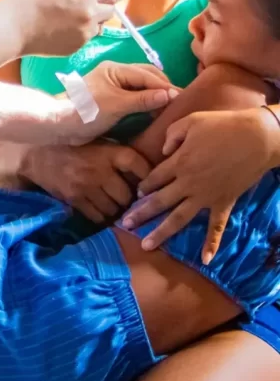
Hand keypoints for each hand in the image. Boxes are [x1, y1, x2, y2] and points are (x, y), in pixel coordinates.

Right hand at [20, 0, 124, 56]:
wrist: (17, 26)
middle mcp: (91, 12)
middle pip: (111, 11)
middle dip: (102, 8)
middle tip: (83, 7)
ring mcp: (86, 32)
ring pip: (100, 27)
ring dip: (92, 23)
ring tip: (70, 19)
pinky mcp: (78, 46)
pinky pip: (87, 39)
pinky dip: (80, 35)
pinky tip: (62, 30)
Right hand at [25, 142, 151, 223]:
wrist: (38, 154)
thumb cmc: (73, 147)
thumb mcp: (98, 143)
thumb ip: (118, 154)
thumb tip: (145, 173)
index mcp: (109, 151)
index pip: (139, 166)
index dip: (147, 178)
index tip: (147, 185)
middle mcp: (100, 170)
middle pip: (127, 195)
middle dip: (128, 199)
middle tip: (126, 198)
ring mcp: (87, 186)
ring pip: (113, 209)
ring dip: (115, 209)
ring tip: (112, 205)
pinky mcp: (75, 199)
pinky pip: (97, 217)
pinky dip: (101, 216)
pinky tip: (99, 210)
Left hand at [61, 60, 177, 143]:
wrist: (59, 126)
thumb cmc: (86, 112)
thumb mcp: (117, 105)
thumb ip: (143, 100)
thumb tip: (169, 95)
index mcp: (115, 69)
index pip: (147, 75)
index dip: (165, 86)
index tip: (182, 98)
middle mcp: (116, 75)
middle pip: (146, 77)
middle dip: (163, 88)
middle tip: (180, 103)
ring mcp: (113, 88)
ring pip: (141, 88)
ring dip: (156, 96)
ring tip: (171, 109)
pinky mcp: (111, 101)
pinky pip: (134, 99)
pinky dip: (146, 104)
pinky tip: (156, 114)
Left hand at [121, 107, 278, 262]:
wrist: (257, 138)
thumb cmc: (223, 125)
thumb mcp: (191, 121)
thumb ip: (171, 135)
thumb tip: (163, 151)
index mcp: (179, 162)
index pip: (153, 178)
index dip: (142, 186)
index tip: (135, 194)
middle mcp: (188, 183)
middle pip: (159, 201)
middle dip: (140, 214)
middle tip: (124, 225)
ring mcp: (206, 196)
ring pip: (179, 218)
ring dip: (162, 233)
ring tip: (147, 246)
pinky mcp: (224, 202)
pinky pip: (217, 227)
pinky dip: (211, 243)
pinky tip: (205, 259)